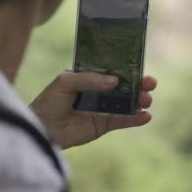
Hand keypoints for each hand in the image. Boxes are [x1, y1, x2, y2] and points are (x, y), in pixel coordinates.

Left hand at [29, 70, 156, 149]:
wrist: (41, 128)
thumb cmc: (49, 101)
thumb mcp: (65, 82)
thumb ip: (89, 79)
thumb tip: (115, 81)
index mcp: (88, 75)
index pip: (111, 68)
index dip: (126, 66)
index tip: (140, 63)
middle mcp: (98, 90)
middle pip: (123, 85)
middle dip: (138, 83)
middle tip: (150, 82)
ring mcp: (102, 108)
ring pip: (126, 102)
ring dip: (139, 100)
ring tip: (147, 99)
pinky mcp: (103, 125)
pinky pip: (122, 121)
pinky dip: (135, 119)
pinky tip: (146, 116)